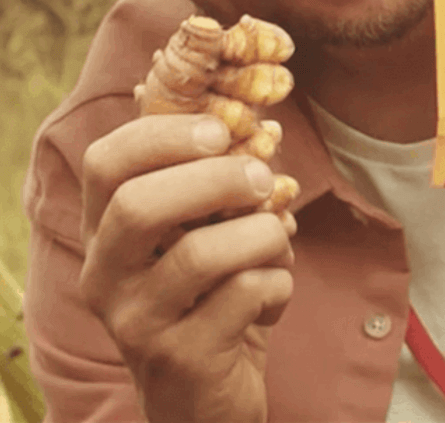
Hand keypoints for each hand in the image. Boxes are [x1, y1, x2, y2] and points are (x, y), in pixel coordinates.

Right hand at [79, 114, 295, 422]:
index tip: (221, 130)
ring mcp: (136, 323)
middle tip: (264, 179)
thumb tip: (240, 109)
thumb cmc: (210, 293)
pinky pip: (245, 295)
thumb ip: (208, 180)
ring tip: (277, 241)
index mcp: (106, 232)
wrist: (208, 395)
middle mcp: (105, 276)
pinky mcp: (180, 359)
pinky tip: (275, 295)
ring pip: (202, 254)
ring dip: (262, 234)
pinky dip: (279, 282)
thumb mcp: (202, 232)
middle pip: (141, 205)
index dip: (164, 134)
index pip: (105, 162)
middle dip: (219, 179)